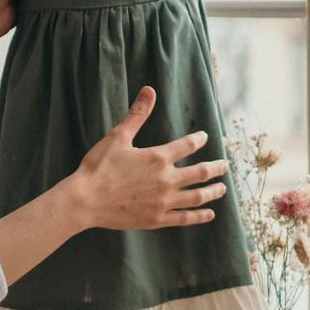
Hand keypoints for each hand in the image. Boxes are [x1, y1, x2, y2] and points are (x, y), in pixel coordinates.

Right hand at [67, 87, 227, 230]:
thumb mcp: (117, 136)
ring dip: (213, 191)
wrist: (85, 200)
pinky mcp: (157, 219)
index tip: (205, 137)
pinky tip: (209, 214)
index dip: (199, 140)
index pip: (187, 145)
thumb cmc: (99, 167)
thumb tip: (149, 90)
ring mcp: (164, 202)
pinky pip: (185, 218)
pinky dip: (200, 216)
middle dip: (215, 168)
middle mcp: (167, 179)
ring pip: (198, 196)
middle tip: (224, 166)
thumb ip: (137, 114)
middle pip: (201, 172)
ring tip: (222, 188)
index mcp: (158, 157)